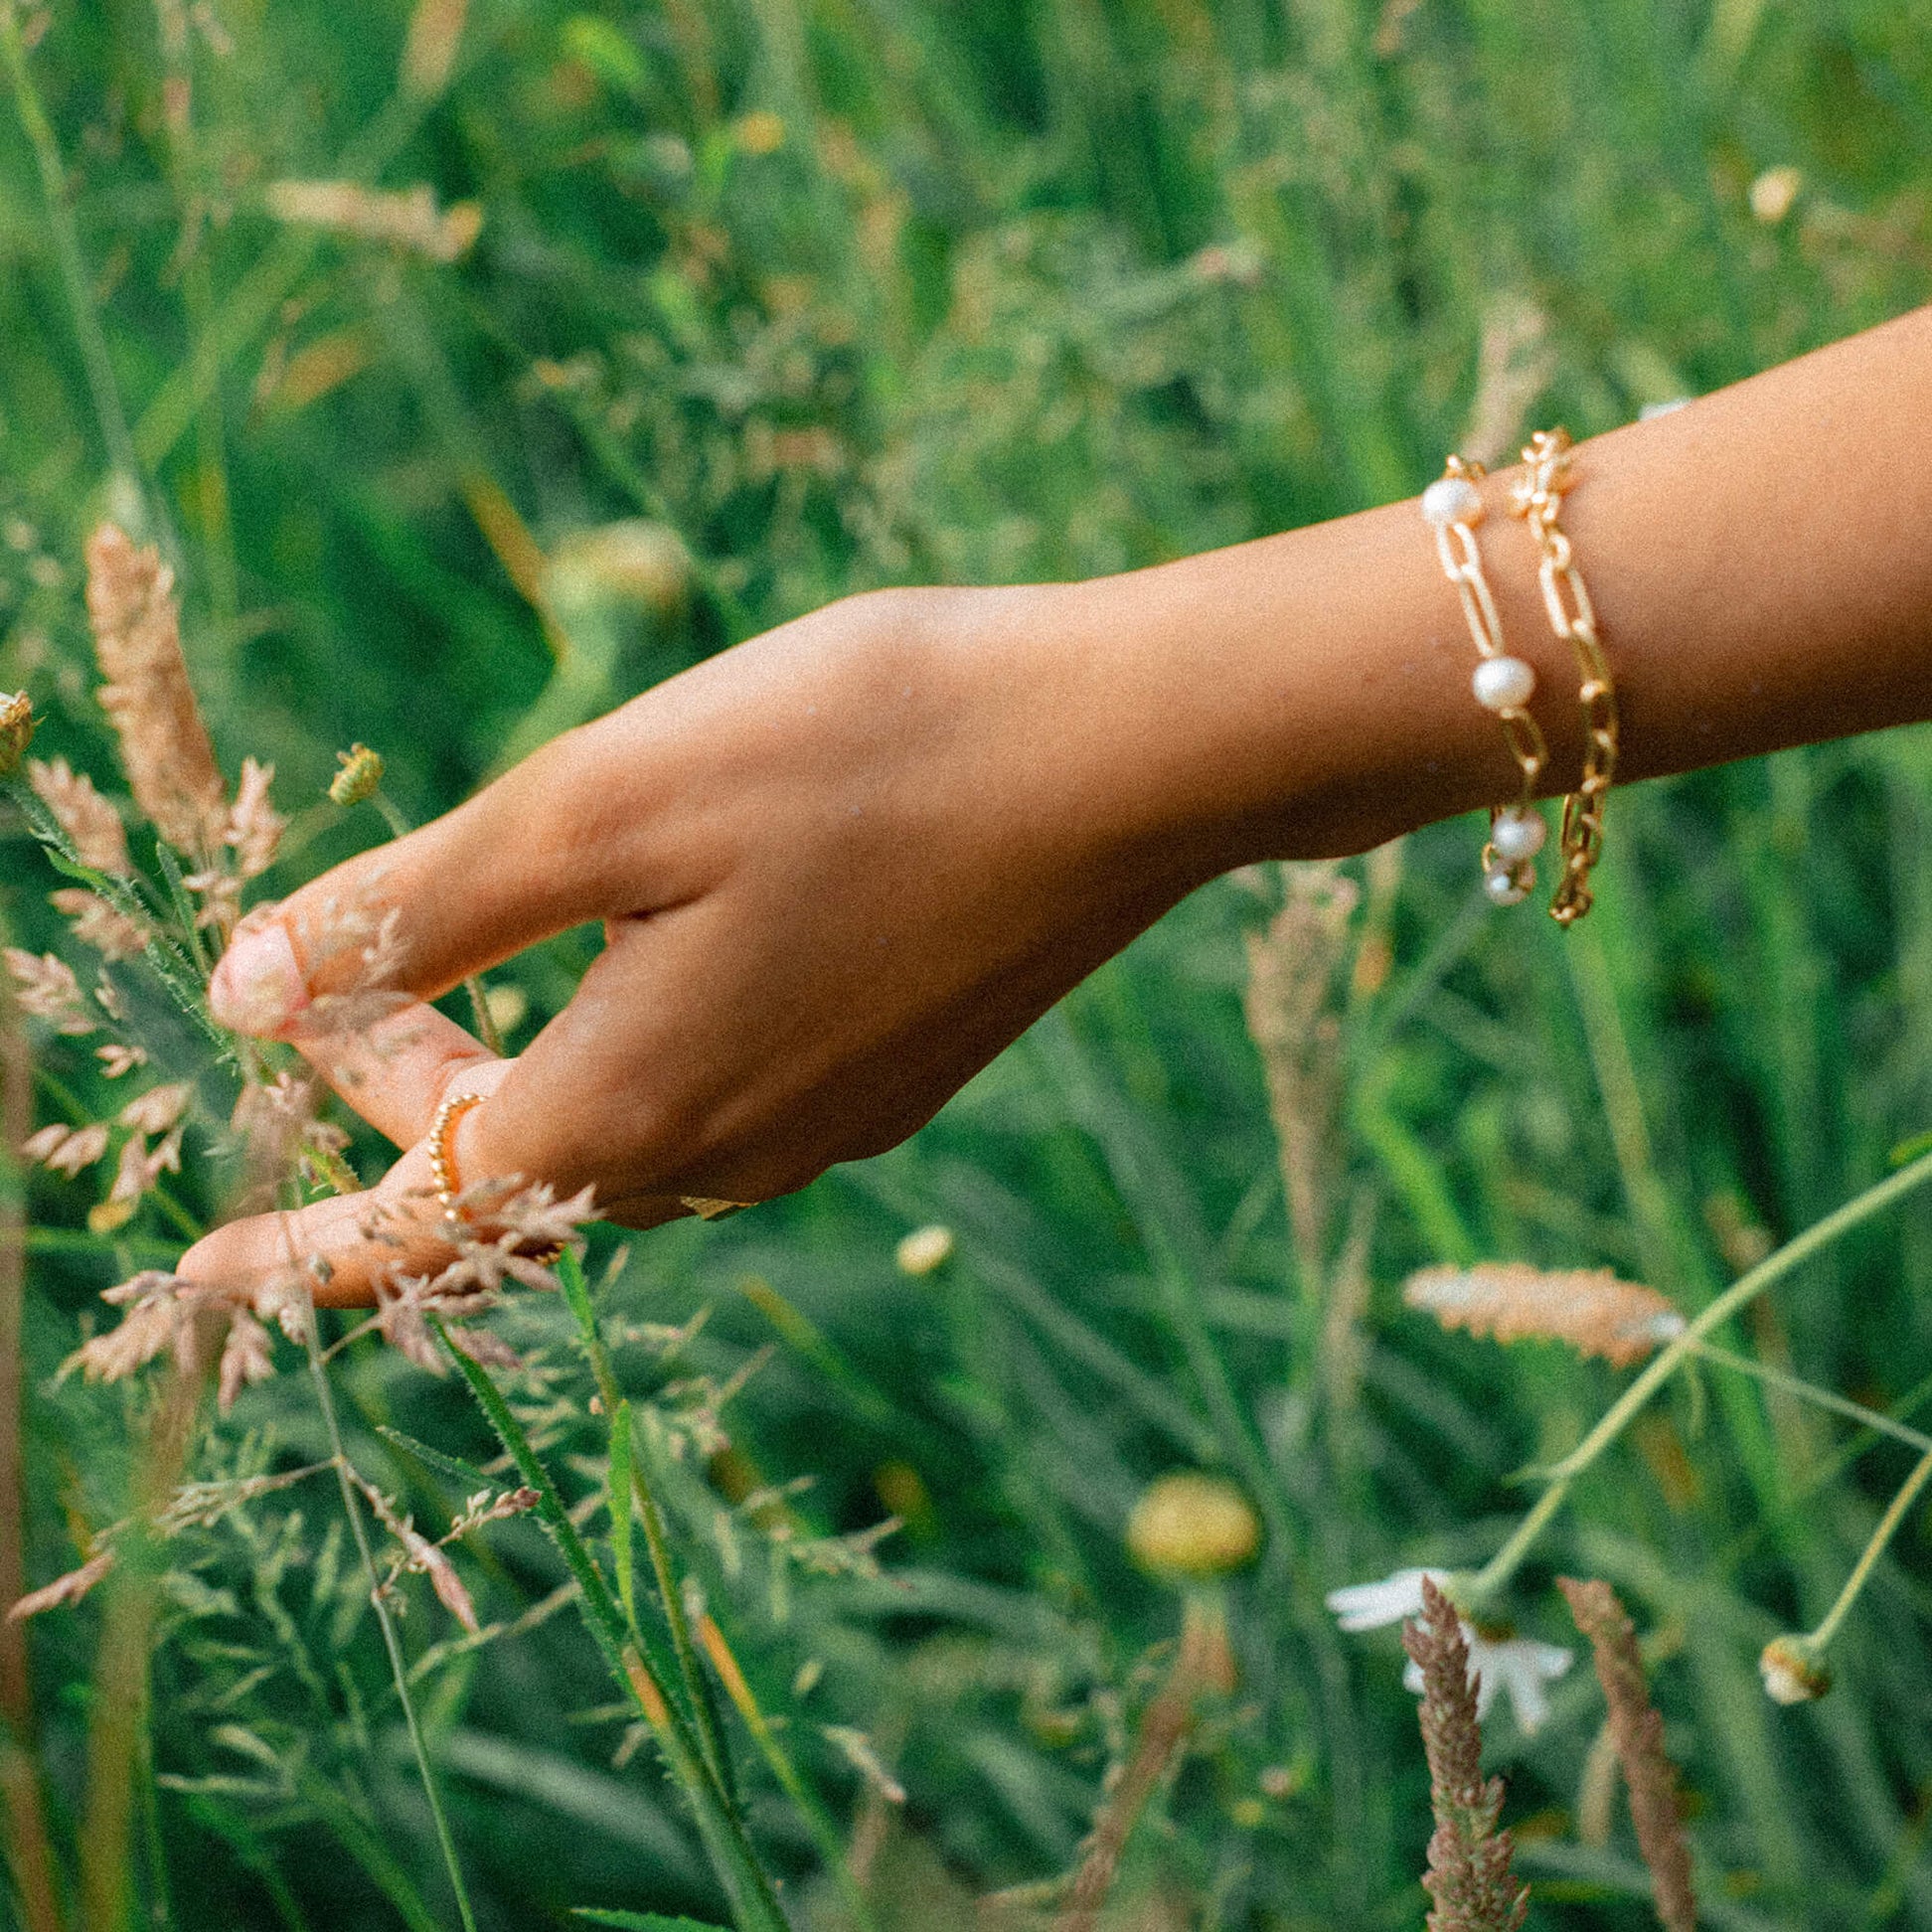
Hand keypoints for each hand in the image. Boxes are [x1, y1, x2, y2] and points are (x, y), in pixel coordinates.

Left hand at [179, 584, 1228, 1303]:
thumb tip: (249, 991)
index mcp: (627, 1105)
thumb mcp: (599, 802)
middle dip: (403, 1094)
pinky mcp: (895, 1074)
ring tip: (502, 942)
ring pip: (618, 1133)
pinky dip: (636, 1042)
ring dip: (524, 1063)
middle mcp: (725, 1154)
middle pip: (510, 1171)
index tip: (191, 1273)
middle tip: (346, 967)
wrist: (1129, 758)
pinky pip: (719, 1097)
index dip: (286, 1252)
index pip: (410, 1226)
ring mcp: (824, 1123)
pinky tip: (668, 937)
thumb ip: (416, 914)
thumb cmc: (865, 753)